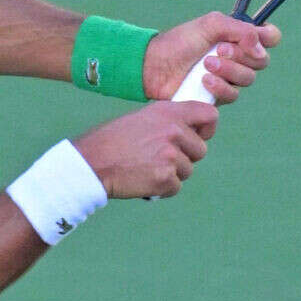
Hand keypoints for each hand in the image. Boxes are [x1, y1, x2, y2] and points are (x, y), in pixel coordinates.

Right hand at [72, 101, 217, 198]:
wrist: (91, 163)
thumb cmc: (112, 141)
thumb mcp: (141, 118)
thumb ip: (168, 121)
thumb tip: (189, 130)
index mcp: (168, 112)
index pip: (209, 115)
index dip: (207, 129)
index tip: (199, 137)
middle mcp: (173, 131)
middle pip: (200, 150)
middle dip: (185, 157)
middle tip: (159, 158)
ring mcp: (171, 155)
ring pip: (188, 170)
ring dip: (171, 174)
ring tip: (146, 167)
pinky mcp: (165, 177)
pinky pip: (176, 187)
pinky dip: (162, 189)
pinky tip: (143, 180)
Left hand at [144, 12, 280, 102]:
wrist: (154, 65)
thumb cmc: (179, 42)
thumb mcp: (210, 25)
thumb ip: (240, 31)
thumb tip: (261, 50)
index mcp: (237, 37)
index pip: (269, 37)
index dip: (268, 38)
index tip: (256, 38)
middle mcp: (237, 57)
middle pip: (261, 61)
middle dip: (241, 56)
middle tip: (219, 50)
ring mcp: (228, 77)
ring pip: (248, 79)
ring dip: (228, 70)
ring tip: (206, 65)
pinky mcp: (217, 96)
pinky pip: (233, 95)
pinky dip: (220, 87)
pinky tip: (204, 81)